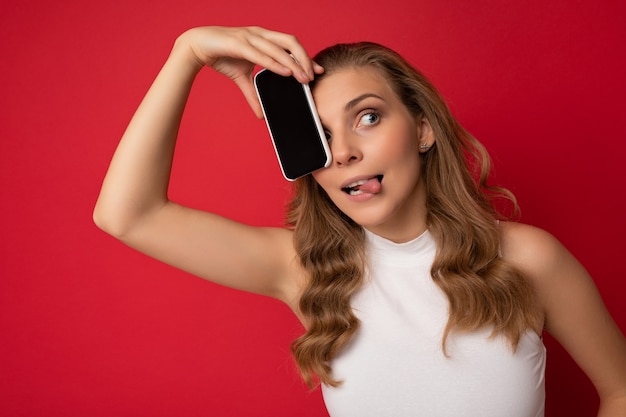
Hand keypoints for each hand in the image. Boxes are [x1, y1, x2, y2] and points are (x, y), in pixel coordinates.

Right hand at [175, 26, 323, 117]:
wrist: (195, 46)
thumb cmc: (220, 55)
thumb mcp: (240, 77)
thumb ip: (253, 94)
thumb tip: (261, 114)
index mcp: (263, 38)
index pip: (290, 45)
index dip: (306, 56)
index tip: (318, 70)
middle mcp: (259, 34)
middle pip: (290, 42)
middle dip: (304, 58)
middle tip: (313, 76)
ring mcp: (250, 36)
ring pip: (278, 48)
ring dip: (294, 63)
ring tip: (304, 78)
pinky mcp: (239, 43)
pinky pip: (261, 53)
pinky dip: (275, 63)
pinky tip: (286, 72)